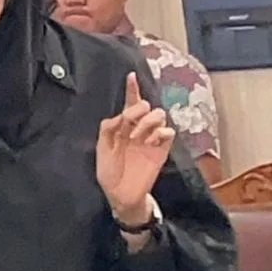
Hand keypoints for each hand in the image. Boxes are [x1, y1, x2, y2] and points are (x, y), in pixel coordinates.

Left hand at [96, 72, 175, 224]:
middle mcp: (138, 129)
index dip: (131, 89)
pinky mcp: (161, 150)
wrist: (120, 195)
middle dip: (139, 109)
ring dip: (148, 121)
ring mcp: (151, 139)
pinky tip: (150, 142)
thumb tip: (120, 115)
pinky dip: (160, 132)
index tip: (131, 76)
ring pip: (159, 115)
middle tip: (131, 123)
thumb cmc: (110, 171)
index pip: (129, 103)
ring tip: (138, 136)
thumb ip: (108, 129)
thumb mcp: (102, 149)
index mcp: (122, 126)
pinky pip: (169, 132)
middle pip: (146, 106)